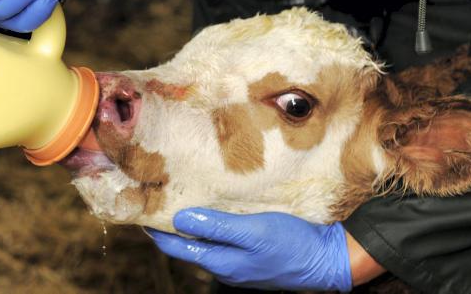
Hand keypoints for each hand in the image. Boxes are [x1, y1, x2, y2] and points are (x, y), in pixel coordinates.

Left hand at [147, 208, 352, 291]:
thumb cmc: (292, 244)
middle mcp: (227, 267)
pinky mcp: (253, 257)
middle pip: (190, 246)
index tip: (142, 212)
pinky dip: (213, 228)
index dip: (158, 231)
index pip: (177, 247)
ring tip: (181, 203)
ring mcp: (241, 264)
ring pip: (207, 244)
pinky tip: (216, 212)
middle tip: (158, 203)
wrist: (328, 260)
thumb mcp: (253, 231)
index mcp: (222, 262)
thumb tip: (180, 219)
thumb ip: (217, 226)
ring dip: (193, 226)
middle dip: (172, 228)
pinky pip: (224, 242)